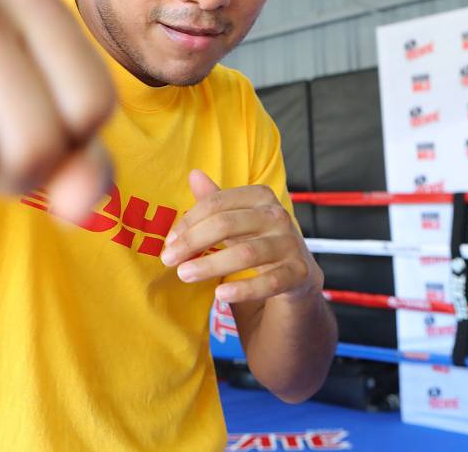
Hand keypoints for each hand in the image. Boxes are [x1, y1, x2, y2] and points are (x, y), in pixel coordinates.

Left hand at [160, 170, 323, 303]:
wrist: (296, 273)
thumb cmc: (257, 240)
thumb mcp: (235, 219)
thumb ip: (214, 202)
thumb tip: (193, 174)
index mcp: (260, 196)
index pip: (215, 204)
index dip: (188, 223)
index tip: (168, 242)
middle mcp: (277, 216)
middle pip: (226, 224)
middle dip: (193, 241)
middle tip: (168, 259)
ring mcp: (290, 244)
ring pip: (246, 253)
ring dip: (210, 265)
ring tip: (184, 275)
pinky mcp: (299, 273)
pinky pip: (269, 282)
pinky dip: (244, 289)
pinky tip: (220, 294)